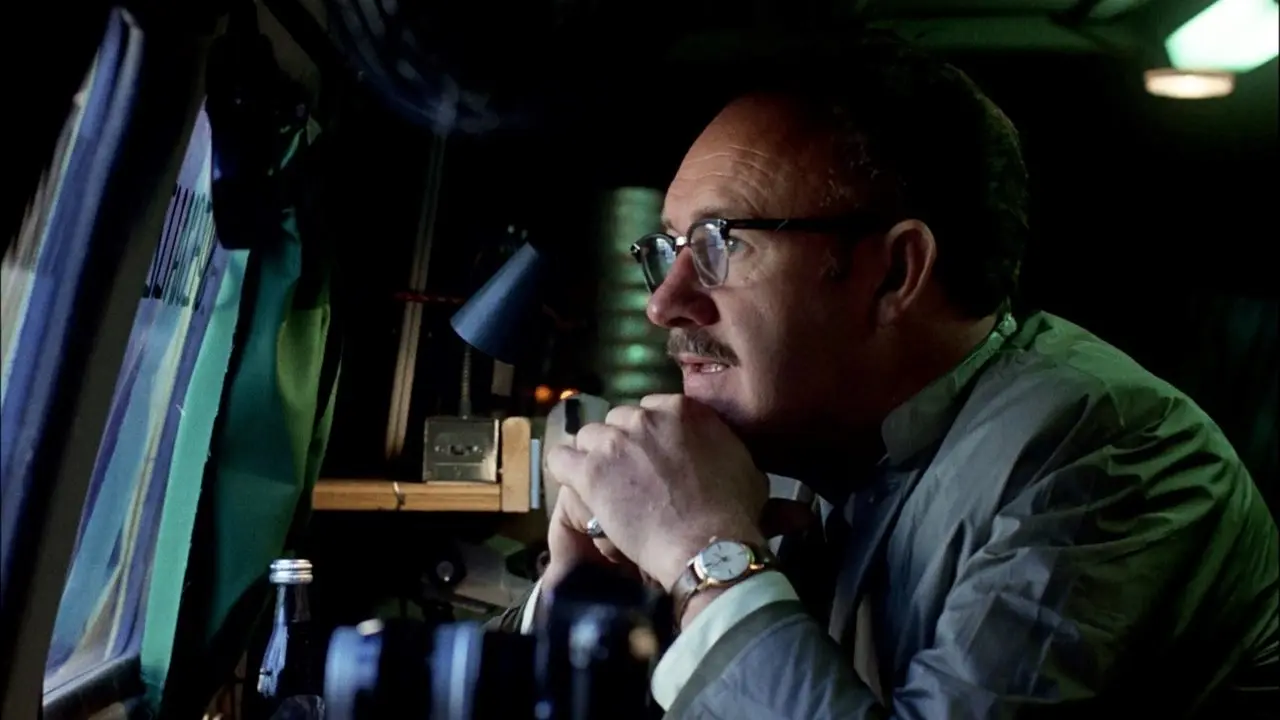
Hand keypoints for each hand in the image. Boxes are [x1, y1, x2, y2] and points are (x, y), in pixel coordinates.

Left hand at [546, 394, 768, 591]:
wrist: (708, 544)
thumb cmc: (734, 512)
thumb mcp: (746, 467)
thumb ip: (723, 446)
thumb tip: (722, 451)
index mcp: (683, 409)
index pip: (650, 408)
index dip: (648, 435)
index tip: (650, 458)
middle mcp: (645, 416)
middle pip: (617, 420)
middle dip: (621, 445)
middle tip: (629, 476)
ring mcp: (615, 441)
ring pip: (588, 437)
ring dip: (593, 458)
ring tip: (603, 486)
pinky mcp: (590, 470)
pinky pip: (560, 459)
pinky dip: (565, 471)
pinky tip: (575, 487)